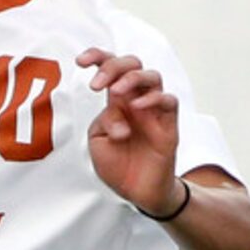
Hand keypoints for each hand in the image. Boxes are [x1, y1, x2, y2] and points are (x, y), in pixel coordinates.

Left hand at [78, 47, 182, 217]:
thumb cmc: (119, 165)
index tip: (80, 61)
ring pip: (152, 76)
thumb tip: (119, 113)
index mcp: (117, 101)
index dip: (97, 57)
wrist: (138, 192)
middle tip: (97, 84)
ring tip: (115, 92)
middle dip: (113, 66)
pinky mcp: (169, 125)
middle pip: (132, 64)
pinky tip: (138, 107)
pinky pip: (168, 101)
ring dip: (132, 79)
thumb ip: (104, 122)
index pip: (110, 68)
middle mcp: (136, 100)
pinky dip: (153, 98)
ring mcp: (154, 110)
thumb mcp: (98, 142)